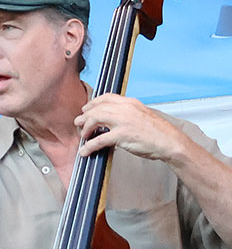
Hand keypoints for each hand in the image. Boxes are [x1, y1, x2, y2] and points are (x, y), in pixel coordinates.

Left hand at [75, 94, 202, 164]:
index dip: (93, 103)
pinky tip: (85, 151)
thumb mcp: (142, 115)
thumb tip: (112, 120)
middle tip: (79, 123)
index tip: (86, 109)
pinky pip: (98, 140)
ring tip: (83, 136)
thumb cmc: (158, 132)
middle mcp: (126, 109)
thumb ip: (127, 114)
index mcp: (131, 103)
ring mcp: (123, 121)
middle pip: (96, 109)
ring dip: (85, 128)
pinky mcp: (122, 135)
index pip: (106, 97)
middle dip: (84, 116)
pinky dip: (89, 146)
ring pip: (94, 120)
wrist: (171, 142)